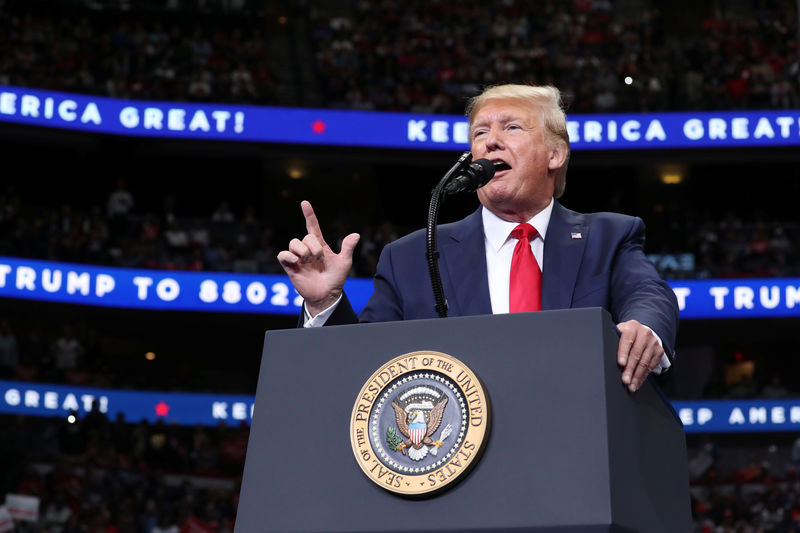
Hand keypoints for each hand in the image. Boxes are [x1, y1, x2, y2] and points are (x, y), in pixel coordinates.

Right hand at [277, 201, 359, 316]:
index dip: (309, 215)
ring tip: (308, 261)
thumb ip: (348, 248)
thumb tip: (356, 235)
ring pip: (293, 243)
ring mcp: (298, 258)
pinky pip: (282, 255)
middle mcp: (307, 250)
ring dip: (303, 250)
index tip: (304, 203)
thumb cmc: (335, 279)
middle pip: (305, 237)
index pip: (312, 226)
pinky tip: (296, 261)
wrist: (327, 295)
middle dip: (314, 246)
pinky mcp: (290, 267)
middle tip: (319, 259)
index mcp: (320, 246)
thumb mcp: (344, 262)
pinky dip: (288, 255)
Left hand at [616, 320, 664, 392]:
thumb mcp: (620, 332)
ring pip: (644, 362)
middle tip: (625, 380)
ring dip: (637, 376)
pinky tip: (637, 382)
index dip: (623, 353)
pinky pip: (650, 366)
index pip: (627, 340)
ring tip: (630, 385)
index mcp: (632, 327)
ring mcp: (653, 343)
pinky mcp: (659, 351)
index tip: (621, 364)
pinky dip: (643, 376)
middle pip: (636, 354)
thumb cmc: (627, 334)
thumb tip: (607, 354)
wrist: (643, 331)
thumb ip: (615, 339)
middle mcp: (644, 334)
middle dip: (630, 369)